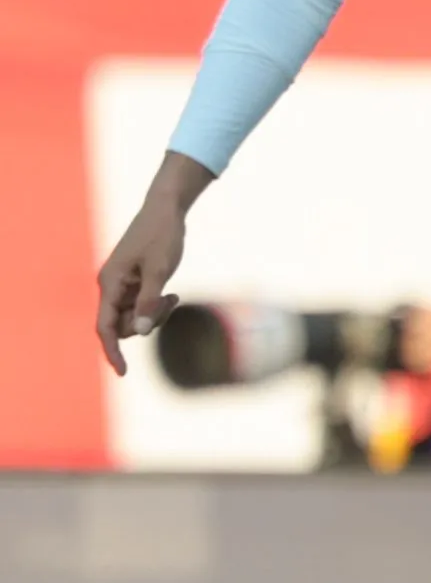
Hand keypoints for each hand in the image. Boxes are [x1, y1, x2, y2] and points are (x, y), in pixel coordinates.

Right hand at [92, 160, 211, 374]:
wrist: (165, 210)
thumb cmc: (162, 236)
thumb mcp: (161, 270)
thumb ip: (150, 301)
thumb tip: (143, 332)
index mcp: (109, 284)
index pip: (106, 327)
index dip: (112, 351)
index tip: (124, 373)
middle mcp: (110, 287)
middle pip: (124, 324)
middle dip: (148, 322)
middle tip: (171, 301)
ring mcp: (121, 285)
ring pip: (135, 317)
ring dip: (155, 314)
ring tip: (173, 295)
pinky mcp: (133, 283)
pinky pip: (142, 307)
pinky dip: (156, 306)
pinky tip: (173, 295)